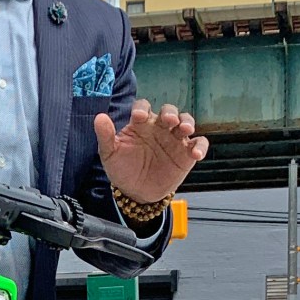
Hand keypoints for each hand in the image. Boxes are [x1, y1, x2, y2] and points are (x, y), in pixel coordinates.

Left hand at [94, 100, 208, 204]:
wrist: (136, 192)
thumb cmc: (123, 169)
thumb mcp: (110, 154)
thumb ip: (106, 136)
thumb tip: (99, 117)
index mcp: (141, 123)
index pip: (143, 107)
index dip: (142, 108)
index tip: (138, 116)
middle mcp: (159, 127)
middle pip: (169, 111)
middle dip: (170, 113)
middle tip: (168, 120)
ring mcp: (174, 139)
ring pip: (186, 122)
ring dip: (187, 122)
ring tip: (184, 130)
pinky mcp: (186, 153)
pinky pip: (198, 144)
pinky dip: (200, 146)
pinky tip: (196, 154)